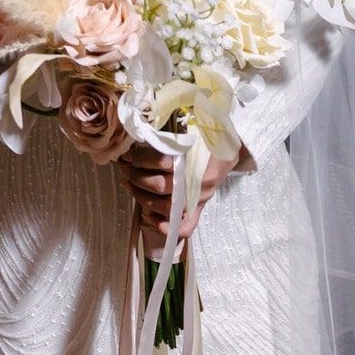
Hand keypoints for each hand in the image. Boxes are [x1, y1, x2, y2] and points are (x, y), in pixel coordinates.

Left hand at [120, 144, 234, 256]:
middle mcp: (197, 182)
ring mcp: (199, 198)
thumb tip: (140, 136)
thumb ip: (167, 134)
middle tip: (126, 168)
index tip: (129, 154)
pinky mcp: (200, 208)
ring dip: (142, 198)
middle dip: (136, 177)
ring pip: (165, 207)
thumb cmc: (204, 135)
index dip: (140, 158)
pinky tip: (148, 215)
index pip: (161, 161)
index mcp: (195, 158)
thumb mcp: (188, 127)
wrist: (228, 148)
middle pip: (159, 186)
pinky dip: (164, 225)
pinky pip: (185, 227)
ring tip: (130, 185)